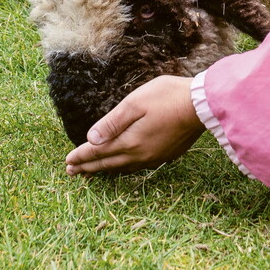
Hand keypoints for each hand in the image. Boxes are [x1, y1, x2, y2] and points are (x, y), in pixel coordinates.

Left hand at [65, 75, 204, 174]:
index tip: (67, 162)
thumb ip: (112, 122)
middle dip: (88, 167)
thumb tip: (91, 139)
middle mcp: (141, 155)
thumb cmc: (167, 97)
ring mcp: (155, 157)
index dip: (81, 156)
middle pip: (108, 164)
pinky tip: (123, 165)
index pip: (98, 152)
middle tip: (72, 172)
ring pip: (123, 168)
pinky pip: (138, 166)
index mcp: (130, 142)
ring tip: (92, 172)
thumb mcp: (135, 103)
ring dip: (105, 169)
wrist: (202, 105)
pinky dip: (123, 167)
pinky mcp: (166, 155)